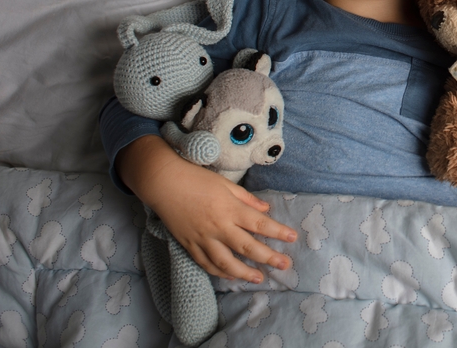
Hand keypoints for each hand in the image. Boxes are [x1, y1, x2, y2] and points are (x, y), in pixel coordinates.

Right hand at [117, 135, 297, 283]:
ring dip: (244, 273)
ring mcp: (202, 238)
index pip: (259, 223)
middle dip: (269, 257)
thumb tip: (265, 209)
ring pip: (226, 262)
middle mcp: (218, 226)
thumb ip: (246, 199)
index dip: (278, 232)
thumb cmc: (196, 178)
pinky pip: (206, 264)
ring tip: (259, 278)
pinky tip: (231, 276)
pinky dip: (219, 272)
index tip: (292, 238)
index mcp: (230, 208)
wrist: (163, 183)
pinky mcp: (189, 245)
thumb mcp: (225, 183)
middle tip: (285, 265)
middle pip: (247, 247)